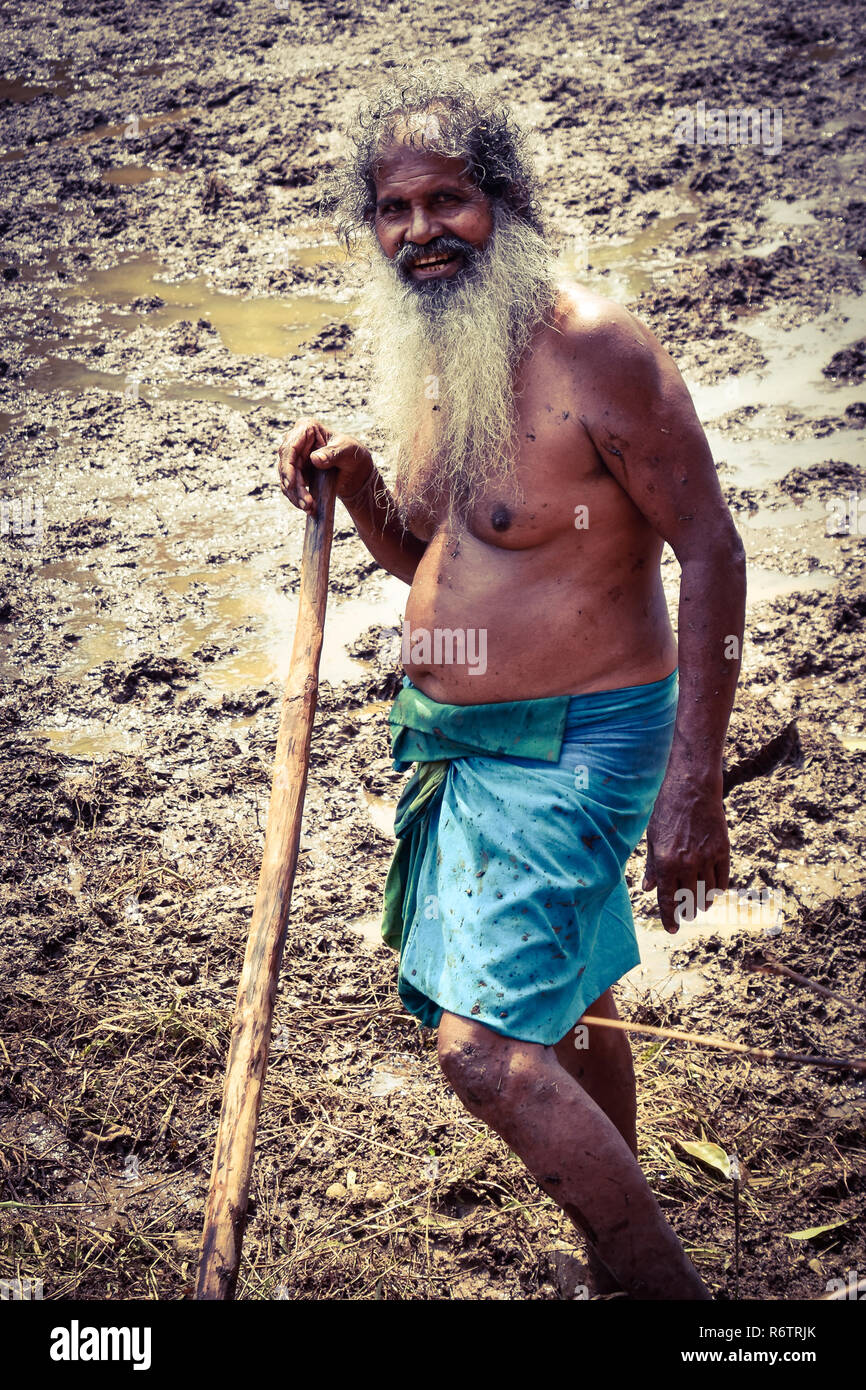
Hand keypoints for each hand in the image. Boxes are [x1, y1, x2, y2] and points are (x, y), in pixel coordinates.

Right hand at [276, 417, 373, 514]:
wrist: (355, 471)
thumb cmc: (352, 454)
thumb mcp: (347, 451)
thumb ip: (332, 453)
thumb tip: (315, 458)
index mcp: (307, 428)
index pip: (290, 446)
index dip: (288, 465)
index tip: (291, 483)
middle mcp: (296, 441)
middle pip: (286, 464)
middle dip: (293, 485)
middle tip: (304, 502)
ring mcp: (294, 457)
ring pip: (286, 478)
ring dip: (295, 495)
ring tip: (308, 507)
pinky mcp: (295, 473)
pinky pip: (290, 486)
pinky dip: (296, 498)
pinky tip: (307, 506)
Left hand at [642, 777, 729, 933]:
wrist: (692, 788)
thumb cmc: (667, 810)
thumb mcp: (653, 838)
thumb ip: (652, 866)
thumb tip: (648, 889)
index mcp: (665, 862)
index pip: (667, 899)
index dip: (669, 918)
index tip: (672, 929)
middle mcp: (686, 864)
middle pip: (689, 900)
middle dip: (687, 912)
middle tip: (685, 915)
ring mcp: (707, 858)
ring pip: (708, 893)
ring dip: (703, 903)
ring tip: (699, 906)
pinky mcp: (723, 850)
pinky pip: (722, 880)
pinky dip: (717, 890)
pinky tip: (713, 892)